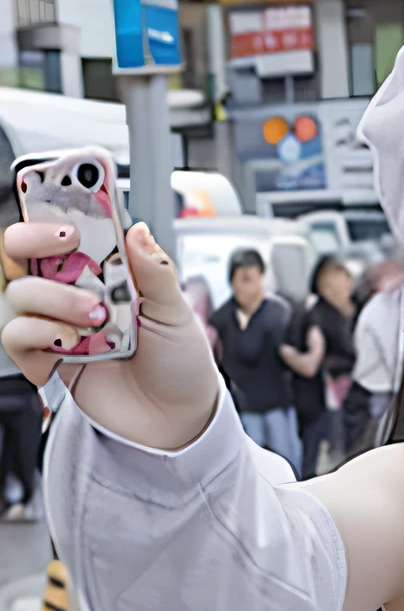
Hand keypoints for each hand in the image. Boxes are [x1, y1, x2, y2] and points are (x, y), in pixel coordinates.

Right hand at [1, 220, 219, 450]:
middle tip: (68, 241)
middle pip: (22, 251)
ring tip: (97, 315)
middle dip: (36, 237)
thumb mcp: (177, 315)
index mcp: (102, 276)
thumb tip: (137, 230)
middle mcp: (71, 295)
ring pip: (20, 291)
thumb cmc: (179, 367)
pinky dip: (40, 331)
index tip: (66, 190)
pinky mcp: (47, 361)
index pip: (64, 231)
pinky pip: (16, 335)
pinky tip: (72, 340)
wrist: (180, 421)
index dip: (56, 207)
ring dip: (57, 296)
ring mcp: (56, 325)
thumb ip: (154, 272)